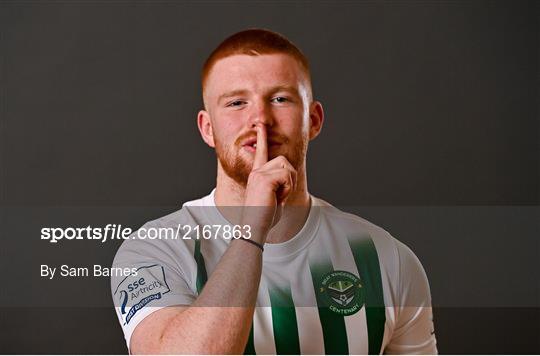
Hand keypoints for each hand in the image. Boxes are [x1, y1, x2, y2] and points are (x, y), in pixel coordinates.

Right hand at [241, 124, 296, 240]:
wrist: (254, 226)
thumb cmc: (263, 217)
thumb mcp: (272, 198)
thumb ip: (277, 186)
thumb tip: (287, 177)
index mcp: (258, 174)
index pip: (261, 152)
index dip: (262, 138)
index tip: (260, 125)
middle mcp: (257, 171)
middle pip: (285, 162)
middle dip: (290, 180)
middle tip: (280, 196)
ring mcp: (259, 174)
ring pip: (287, 168)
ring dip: (288, 185)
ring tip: (277, 197)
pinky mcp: (264, 178)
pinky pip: (287, 176)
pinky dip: (287, 189)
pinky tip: (277, 198)